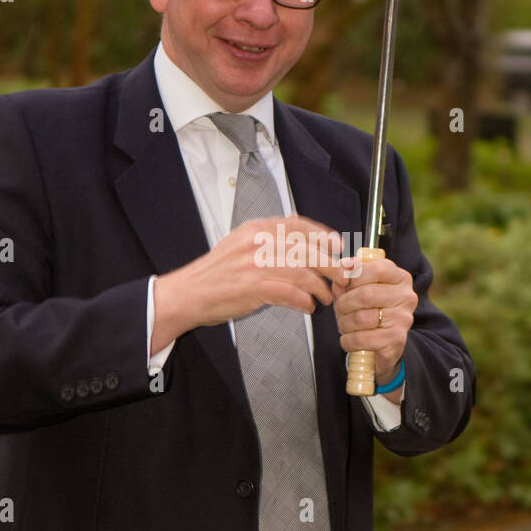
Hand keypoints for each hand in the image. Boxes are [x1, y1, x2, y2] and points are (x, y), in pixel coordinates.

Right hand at [163, 214, 344, 330]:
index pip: (298, 225)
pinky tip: (308, 306)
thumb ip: (267, 237)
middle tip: (342, 277)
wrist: (188, 293)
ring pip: (303, 272)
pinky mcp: (253, 288)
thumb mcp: (240, 242)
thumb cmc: (216, 273)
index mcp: (255, 229)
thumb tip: (298, 234)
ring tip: (326, 297)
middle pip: (307, 250)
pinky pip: (290, 292)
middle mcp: (257, 243)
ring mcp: (255, 265)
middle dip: (331, 265)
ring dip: (320, 287)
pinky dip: (304, 300)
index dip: (323, 235)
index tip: (337, 246)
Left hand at [331, 255, 416, 384]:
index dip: (354, 276)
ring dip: (344, 323)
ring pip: (361, 318)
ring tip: (344, 325)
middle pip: (365, 294)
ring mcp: (403, 319)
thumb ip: (347, 278)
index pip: (377, 269)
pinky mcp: (396, 340)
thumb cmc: (368, 311)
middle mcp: (406, 297)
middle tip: (340, 310)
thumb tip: (341, 274)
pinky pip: (361, 339)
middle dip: (344, 303)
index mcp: (400, 278)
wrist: (383, 346)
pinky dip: (348, 341)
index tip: (342, 284)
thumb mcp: (357, 290)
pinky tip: (348, 340)